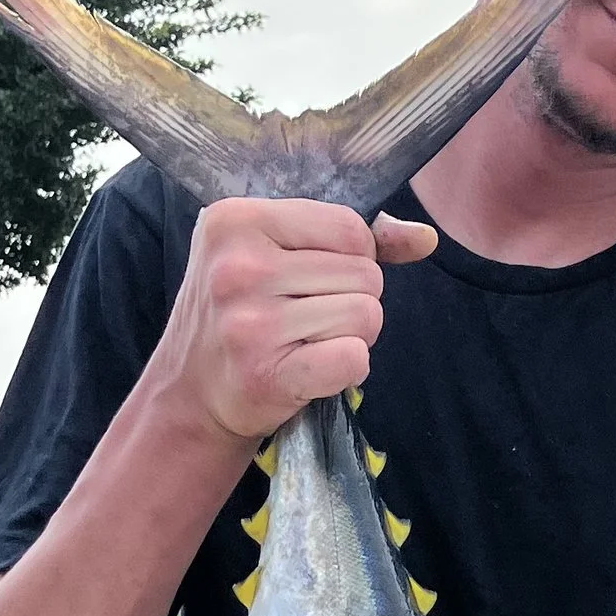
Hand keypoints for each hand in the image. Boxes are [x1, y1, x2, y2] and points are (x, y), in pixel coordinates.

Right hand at [157, 197, 437, 444]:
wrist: (189, 395)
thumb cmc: (241, 315)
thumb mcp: (274, 255)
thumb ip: (351, 239)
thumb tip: (426, 238)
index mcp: (237, 220)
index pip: (350, 227)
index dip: (353, 258)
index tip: (314, 279)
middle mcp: (238, 267)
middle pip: (365, 274)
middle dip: (353, 300)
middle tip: (307, 319)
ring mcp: (249, 323)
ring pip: (366, 316)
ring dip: (351, 336)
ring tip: (305, 343)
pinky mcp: (265, 374)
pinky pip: (354, 359)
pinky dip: (347, 369)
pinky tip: (311, 370)